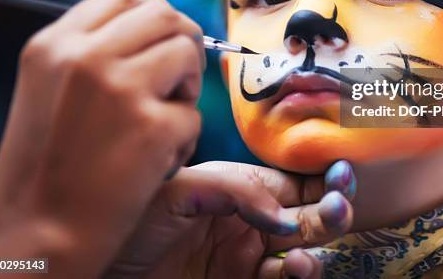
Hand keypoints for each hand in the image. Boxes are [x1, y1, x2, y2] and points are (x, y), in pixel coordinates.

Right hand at [0, 0, 204, 277]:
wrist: (37, 239)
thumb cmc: (48, 168)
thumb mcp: (50, 89)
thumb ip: (94, 51)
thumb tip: (156, 24)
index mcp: (55, 44)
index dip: (155, 12)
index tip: (167, 36)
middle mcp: (85, 56)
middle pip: (165, 15)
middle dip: (183, 42)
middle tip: (180, 77)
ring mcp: (120, 88)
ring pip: (188, 54)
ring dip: (187, 87)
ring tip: (163, 121)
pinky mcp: (152, 126)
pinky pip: (194, 114)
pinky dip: (184, 138)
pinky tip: (157, 161)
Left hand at [105, 160, 355, 278]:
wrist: (98, 272)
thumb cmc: (134, 222)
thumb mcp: (181, 190)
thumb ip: (236, 191)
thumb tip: (284, 215)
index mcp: (240, 191)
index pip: (293, 183)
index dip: (323, 178)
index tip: (344, 174)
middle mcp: (250, 223)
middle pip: (307, 217)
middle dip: (330, 211)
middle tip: (338, 207)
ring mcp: (247, 259)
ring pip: (301, 253)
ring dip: (313, 249)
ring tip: (299, 253)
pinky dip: (297, 277)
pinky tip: (294, 268)